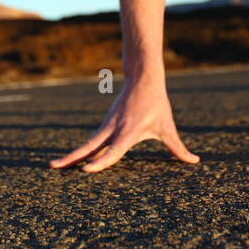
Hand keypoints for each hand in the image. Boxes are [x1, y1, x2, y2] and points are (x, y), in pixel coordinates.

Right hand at [50, 77, 199, 172]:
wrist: (143, 78)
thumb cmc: (157, 104)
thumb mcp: (168, 127)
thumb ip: (178, 148)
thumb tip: (195, 161)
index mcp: (129, 132)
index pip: (112, 151)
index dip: (100, 162)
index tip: (85, 170)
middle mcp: (114, 129)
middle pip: (89, 147)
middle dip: (71, 158)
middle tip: (53, 166)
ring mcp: (107, 126)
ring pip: (87, 143)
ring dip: (71, 154)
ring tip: (54, 165)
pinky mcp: (105, 124)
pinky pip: (92, 140)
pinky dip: (80, 150)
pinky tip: (71, 159)